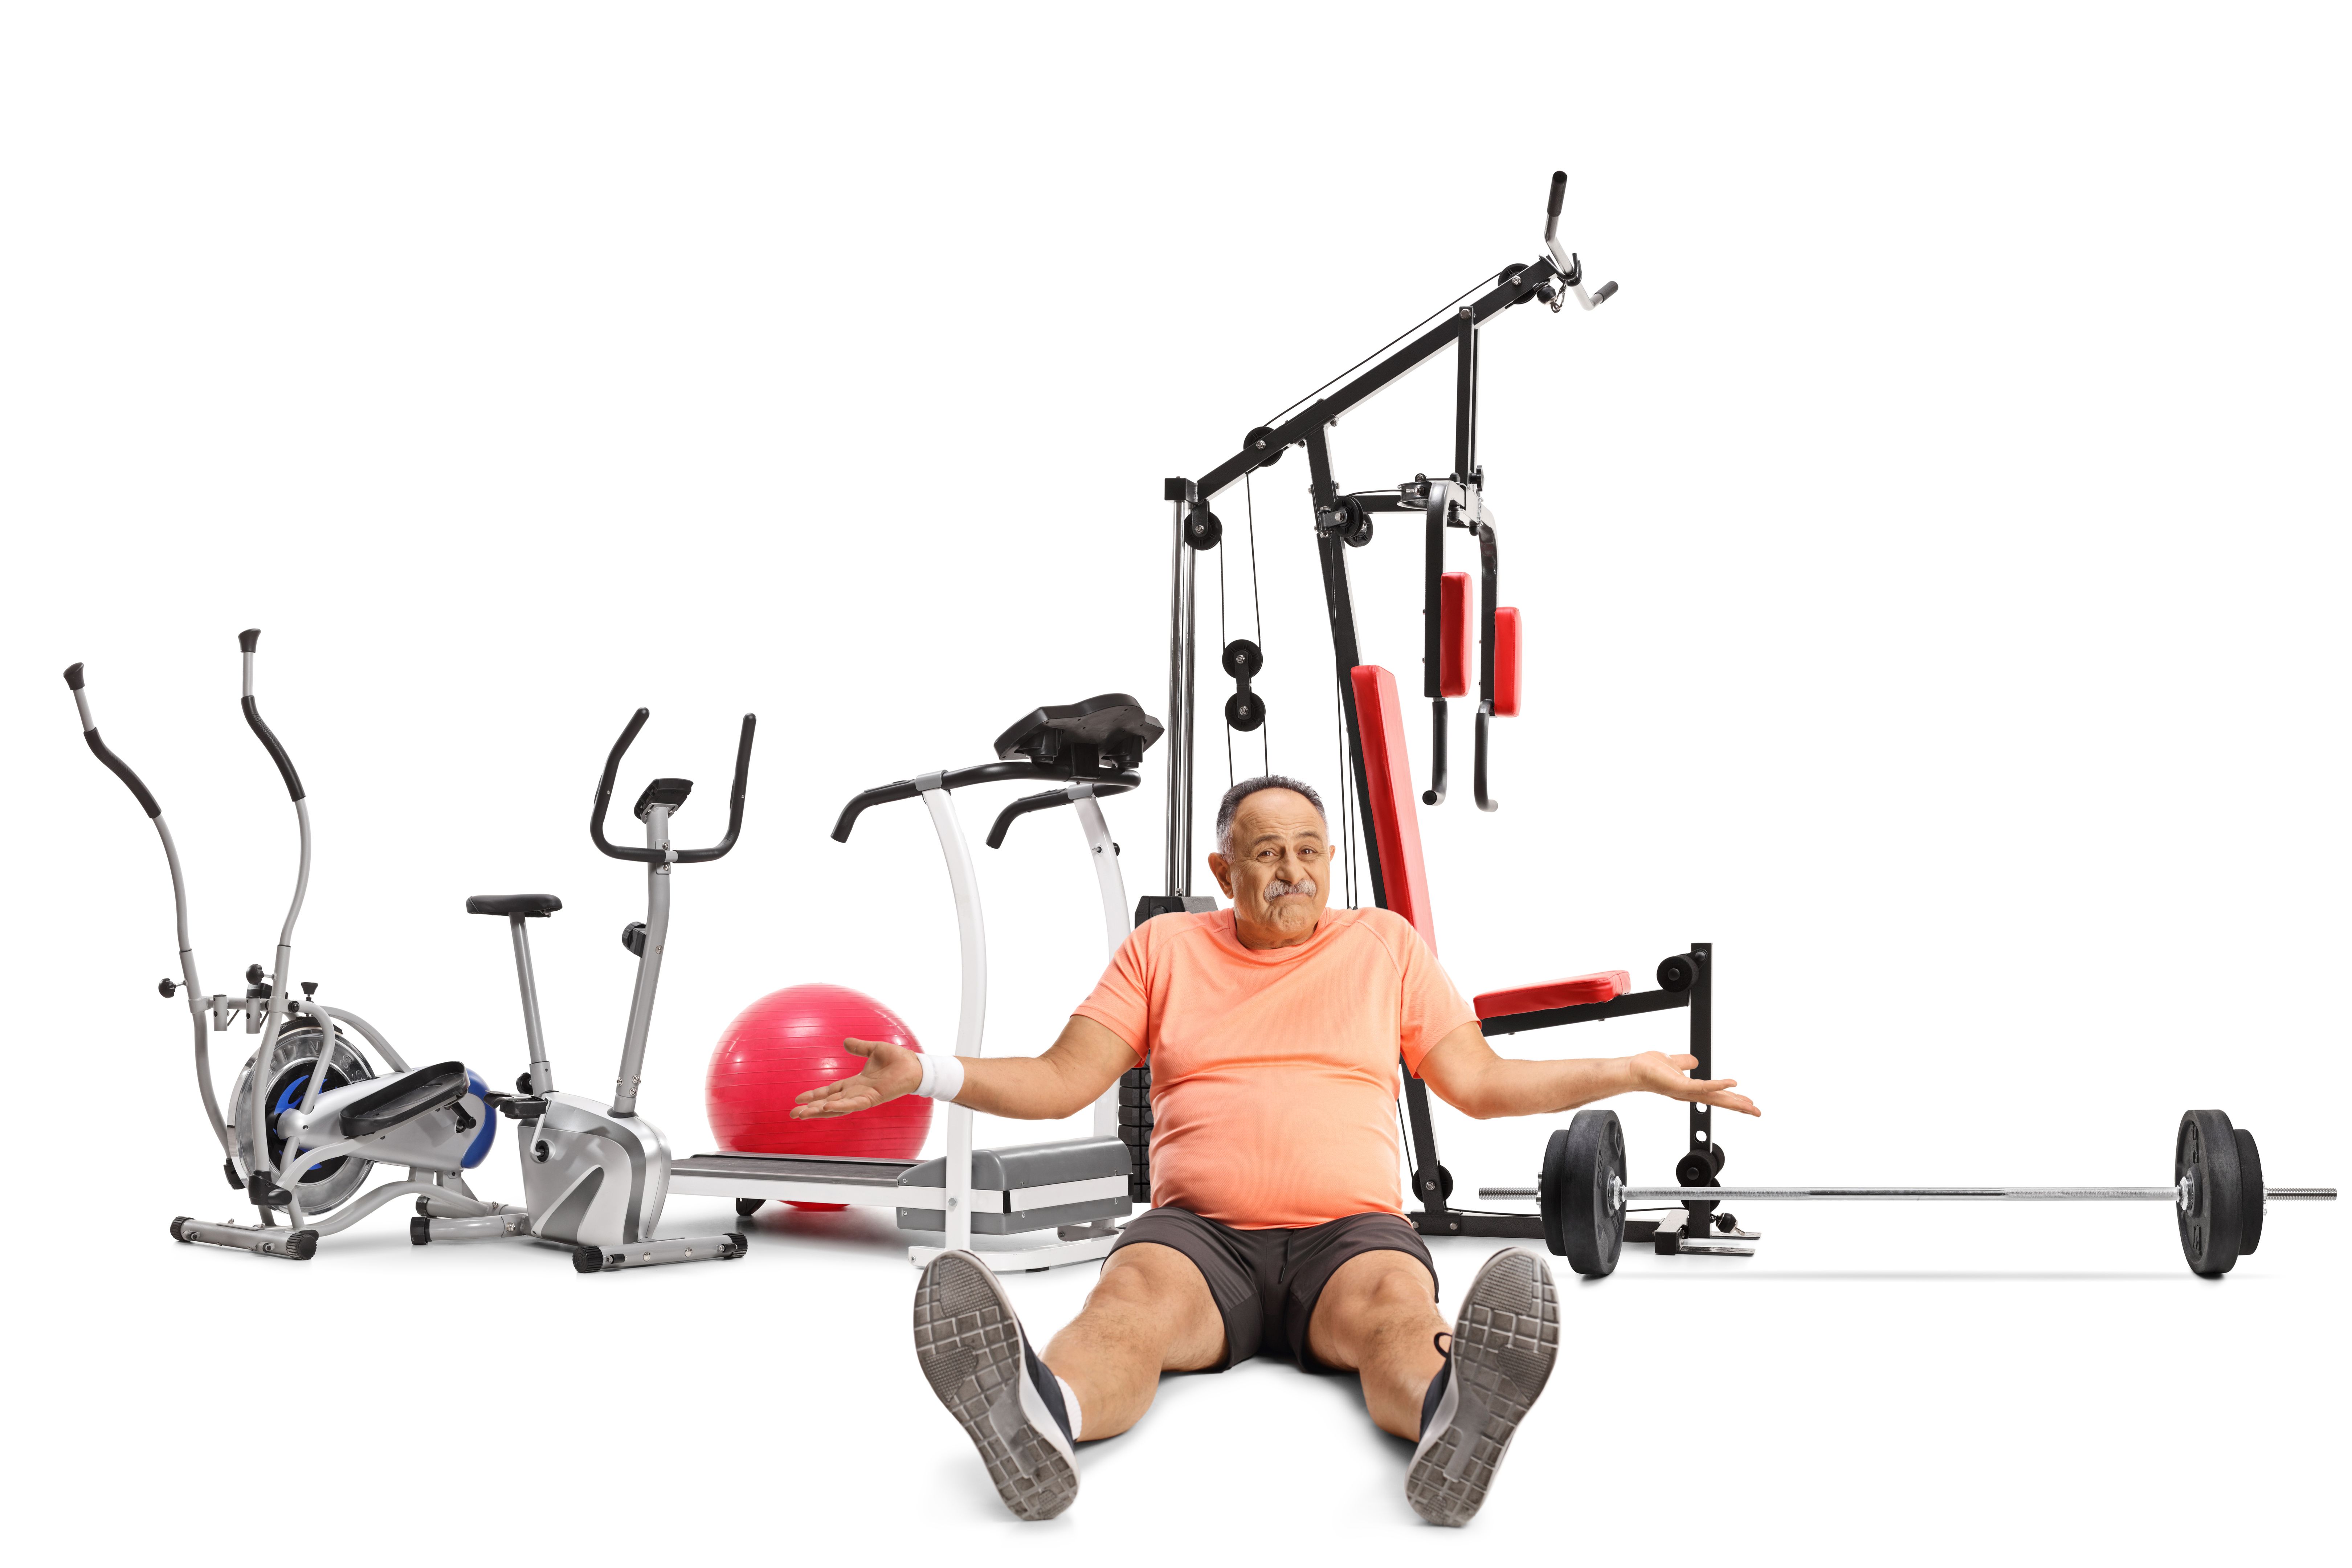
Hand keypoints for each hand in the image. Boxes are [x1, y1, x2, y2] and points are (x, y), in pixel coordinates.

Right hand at [790, 1037, 924, 1117]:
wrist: (915, 1065)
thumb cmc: (898, 1059)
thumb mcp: (874, 1050)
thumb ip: (859, 1047)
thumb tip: (846, 1042)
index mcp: (856, 1083)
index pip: (830, 1091)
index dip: (814, 1095)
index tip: (799, 1099)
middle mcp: (857, 1093)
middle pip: (828, 1103)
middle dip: (810, 1109)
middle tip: (793, 1114)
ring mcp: (864, 1097)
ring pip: (837, 1108)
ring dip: (819, 1111)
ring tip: (802, 1115)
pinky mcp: (873, 1099)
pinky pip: (853, 1105)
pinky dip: (840, 1107)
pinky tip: (826, 1108)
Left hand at [1629, 1051, 1758, 1115]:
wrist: (1634, 1070)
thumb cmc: (1650, 1068)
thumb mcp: (1674, 1062)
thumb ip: (1685, 1062)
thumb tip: (1695, 1061)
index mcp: (1691, 1089)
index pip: (1716, 1095)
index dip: (1732, 1099)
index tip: (1747, 1103)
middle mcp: (1690, 1094)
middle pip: (1720, 1101)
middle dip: (1740, 1107)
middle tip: (1757, 1111)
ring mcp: (1686, 1091)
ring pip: (1715, 1098)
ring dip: (1734, 1101)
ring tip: (1750, 1105)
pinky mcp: (1681, 1085)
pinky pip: (1703, 1086)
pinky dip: (1718, 1084)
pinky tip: (1732, 1083)